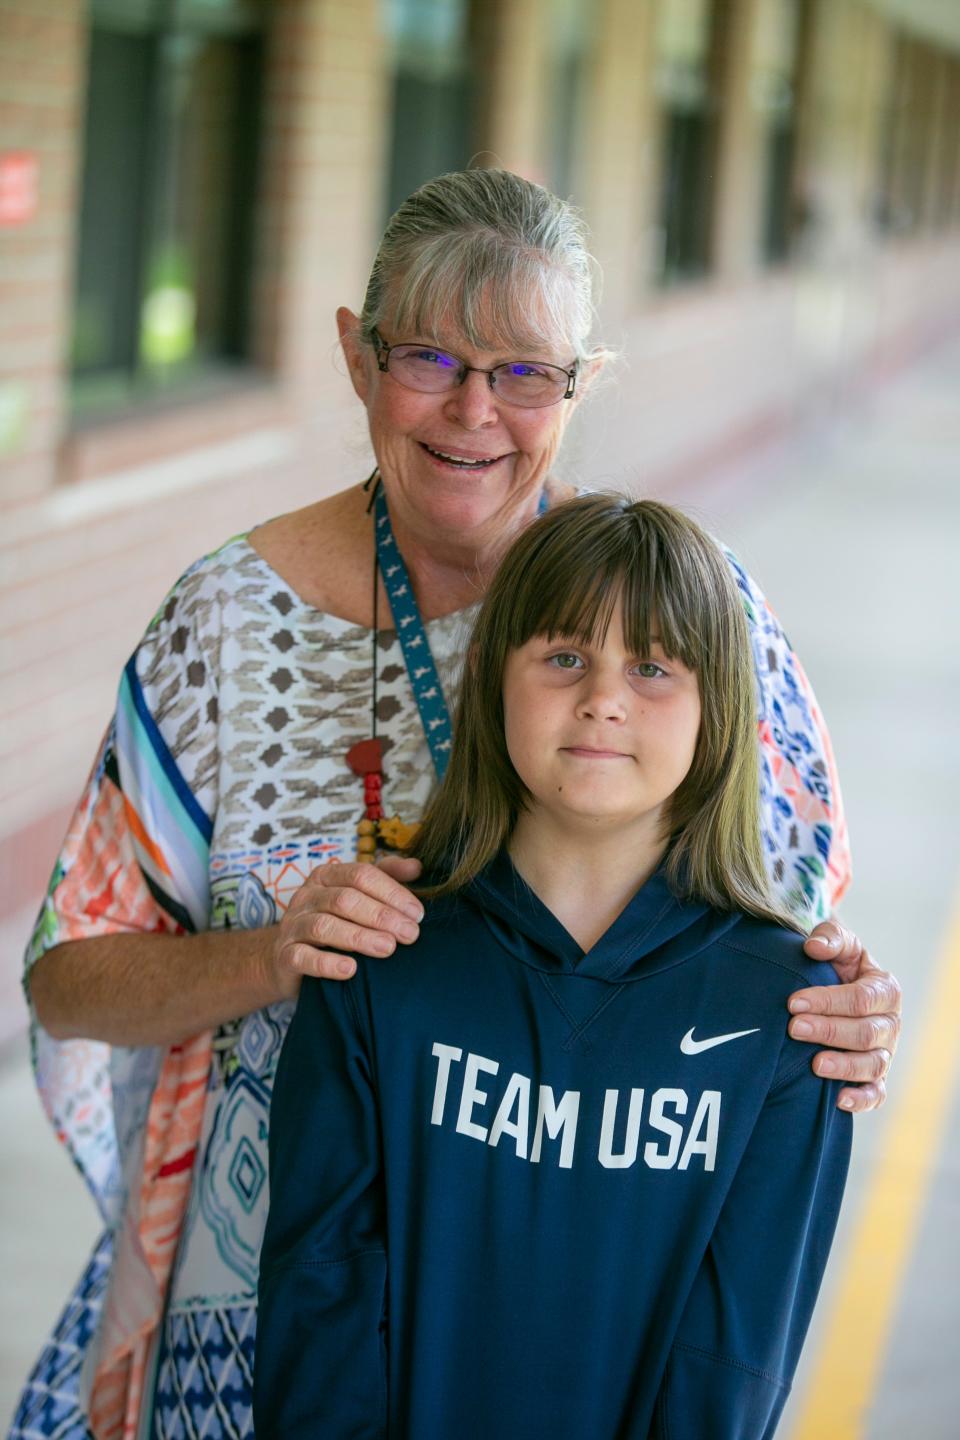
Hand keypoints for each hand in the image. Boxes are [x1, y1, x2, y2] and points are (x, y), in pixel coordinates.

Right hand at [272, 856, 423, 991]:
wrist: (290, 958)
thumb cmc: (335, 922)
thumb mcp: (358, 895)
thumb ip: (386, 877)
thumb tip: (417, 867)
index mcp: (326, 876)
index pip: (360, 875)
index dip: (391, 892)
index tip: (417, 914)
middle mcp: (306, 896)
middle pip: (344, 899)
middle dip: (381, 915)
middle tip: (410, 934)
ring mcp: (292, 925)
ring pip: (324, 926)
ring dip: (359, 937)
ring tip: (388, 948)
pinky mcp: (285, 955)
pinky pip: (302, 957)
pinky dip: (327, 963)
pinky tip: (351, 970)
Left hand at [790, 920, 901, 1112]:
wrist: (834, 989)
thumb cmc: (835, 966)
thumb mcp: (838, 945)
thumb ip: (829, 938)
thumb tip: (813, 947)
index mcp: (885, 989)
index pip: (862, 998)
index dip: (828, 1001)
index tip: (794, 1002)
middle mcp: (890, 1024)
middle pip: (866, 1033)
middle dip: (829, 1030)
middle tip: (794, 1028)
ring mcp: (885, 1053)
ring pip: (873, 1065)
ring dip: (844, 1066)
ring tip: (815, 1065)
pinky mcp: (876, 1079)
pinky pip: (875, 1094)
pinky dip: (861, 1100)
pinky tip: (838, 1099)